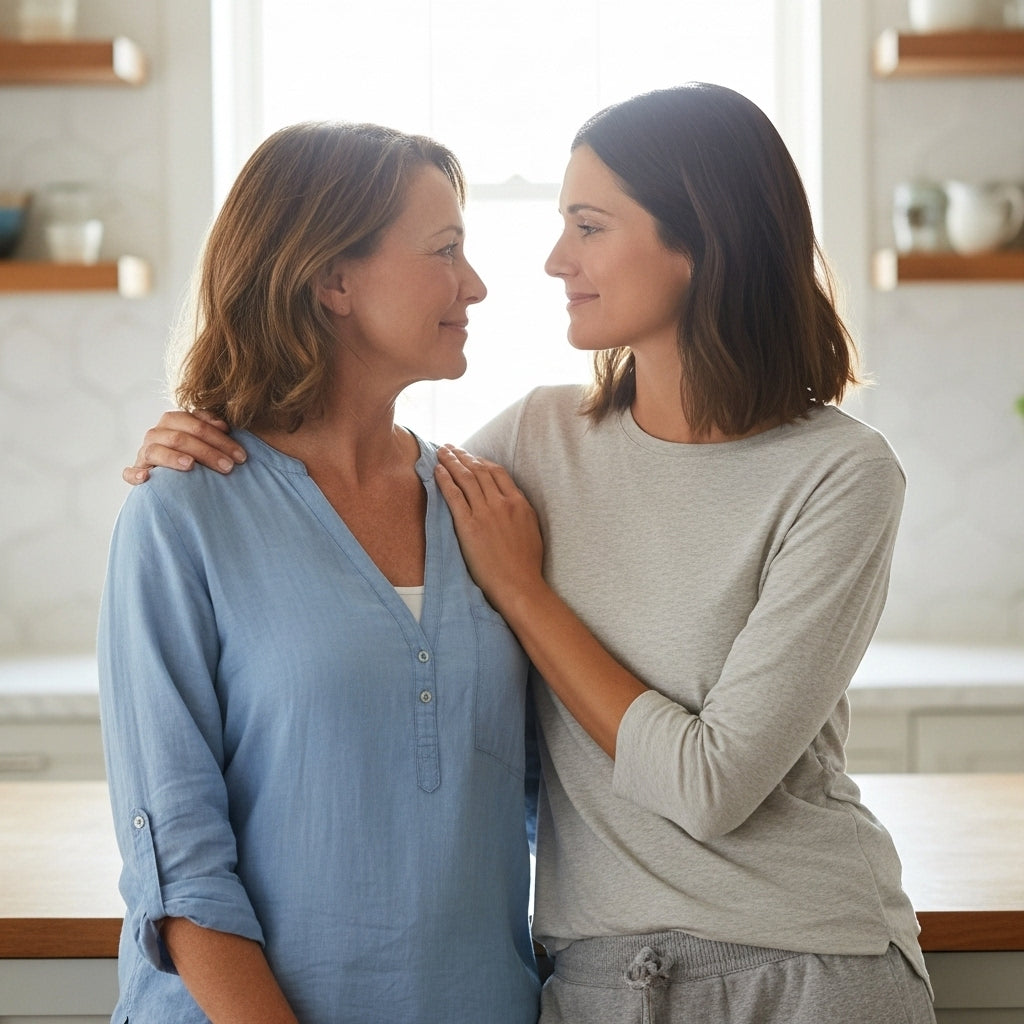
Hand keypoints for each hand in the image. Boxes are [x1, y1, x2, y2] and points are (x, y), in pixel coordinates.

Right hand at [123, 410, 245, 484]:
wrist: (177, 473)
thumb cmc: (200, 452)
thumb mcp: (209, 437)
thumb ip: (215, 427)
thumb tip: (223, 425)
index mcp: (175, 420)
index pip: (197, 424)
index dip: (220, 438)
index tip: (241, 455)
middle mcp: (157, 433)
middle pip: (180, 438)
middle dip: (207, 452)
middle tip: (229, 467)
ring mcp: (145, 452)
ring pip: (156, 450)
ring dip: (174, 458)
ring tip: (191, 465)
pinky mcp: (137, 470)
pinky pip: (129, 472)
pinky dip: (135, 474)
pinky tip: (147, 478)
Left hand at [434, 445, 544, 612]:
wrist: (519, 583)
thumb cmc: (526, 563)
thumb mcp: (531, 528)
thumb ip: (520, 511)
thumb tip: (511, 502)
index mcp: (518, 502)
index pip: (497, 472)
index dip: (481, 460)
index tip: (471, 456)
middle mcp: (502, 502)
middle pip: (479, 470)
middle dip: (463, 456)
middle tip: (450, 447)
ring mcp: (485, 513)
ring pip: (465, 478)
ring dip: (451, 462)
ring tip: (441, 452)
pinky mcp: (469, 525)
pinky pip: (454, 496)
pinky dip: (445, 480)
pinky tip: (437, 471)